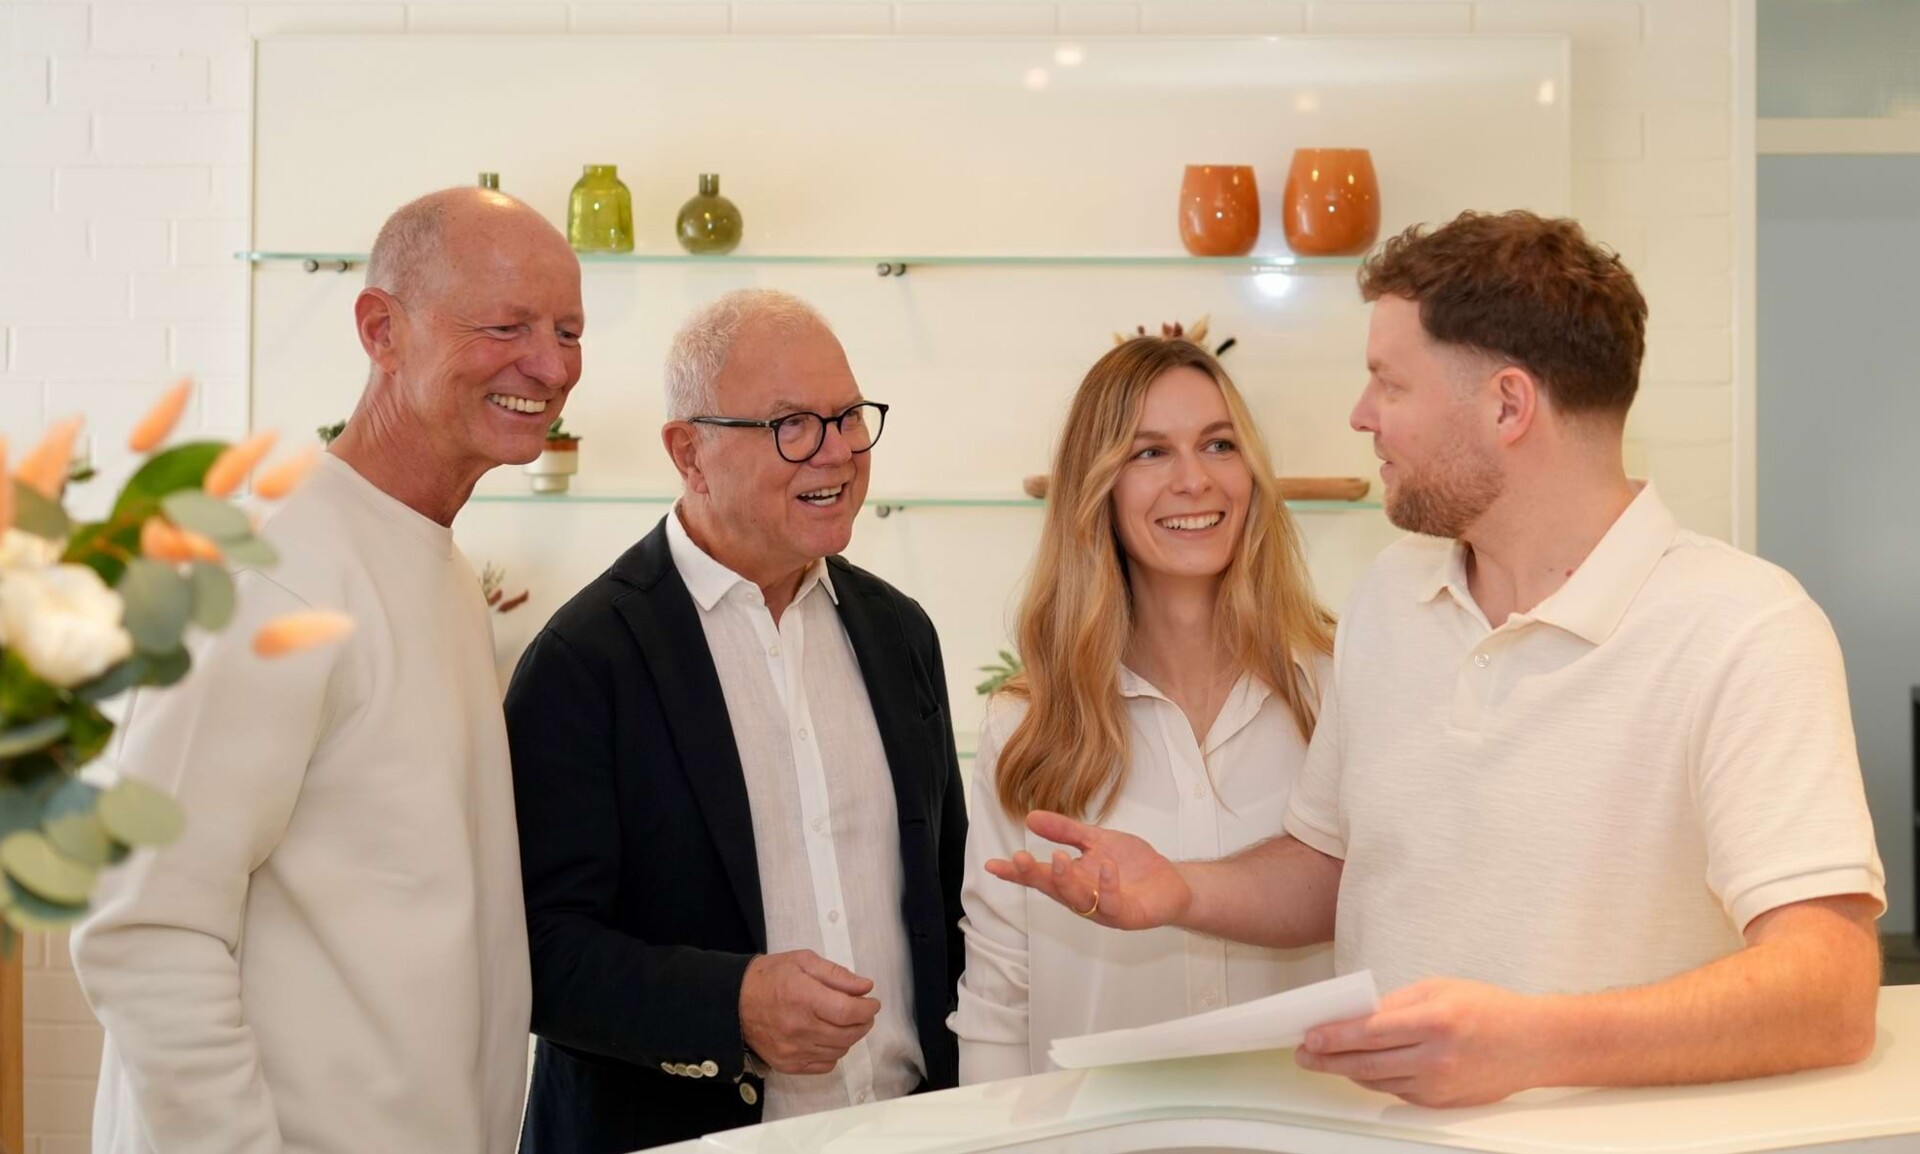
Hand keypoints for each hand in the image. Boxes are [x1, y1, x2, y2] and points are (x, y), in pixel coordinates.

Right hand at [738, 950, 880, 1074]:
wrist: (733, 1001)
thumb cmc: (770, 977)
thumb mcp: (803, 961)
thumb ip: (837, 975)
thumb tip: (865, 987)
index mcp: (803, 997)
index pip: (847, 1011)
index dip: (867, 1009)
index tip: (872, 1003)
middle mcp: (799, 1027)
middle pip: (847, 1034)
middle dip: (864, 1023)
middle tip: (863, 1012)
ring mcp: (793, 1049)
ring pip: (839, 1050)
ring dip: (850, 1037)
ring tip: (845, 1023)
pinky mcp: (788, 1064)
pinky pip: (825, 1065)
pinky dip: (834, 1052)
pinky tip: (828, 1038)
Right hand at [982, 810, 1191, 930]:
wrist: (1170, 883)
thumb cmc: (1131, 865)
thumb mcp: (1096, 840)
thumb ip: (1065, 831)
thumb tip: (1030, 817)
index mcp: (1072, 880)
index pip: (1039, 876)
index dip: (1016, 874)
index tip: (993, 865)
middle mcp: (1082, 897)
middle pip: (1053, 890)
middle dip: (1036, 876)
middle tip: (1020, 860)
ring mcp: (1103, 909)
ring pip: (1079, 900)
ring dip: (1067, 881)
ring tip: (1058, 859)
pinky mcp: (1127, 915)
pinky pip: (1113, 903)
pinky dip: (1107, 886)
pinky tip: (1104, 867)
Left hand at [1295, 977, 1549, 1107]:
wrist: (1533, 1043)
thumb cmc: (1488, 1009)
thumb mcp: (1438, 989)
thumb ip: (1395, 1003)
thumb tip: (1355, 1015)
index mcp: (1435, 1021)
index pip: (1370, 1032)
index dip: (1334, 1037)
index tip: (1309, 1036)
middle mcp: (1436, 1057)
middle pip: (1366, 1063)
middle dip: (1328, 1059)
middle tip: (1304, 1054)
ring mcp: (1439, 1084)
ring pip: (1377, 1081)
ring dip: (1346, 1071)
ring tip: (1323, 1060)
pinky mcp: (1441, 1102)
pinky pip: (1396, 1091)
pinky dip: (1374, 1079)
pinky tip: (1359, 1068)